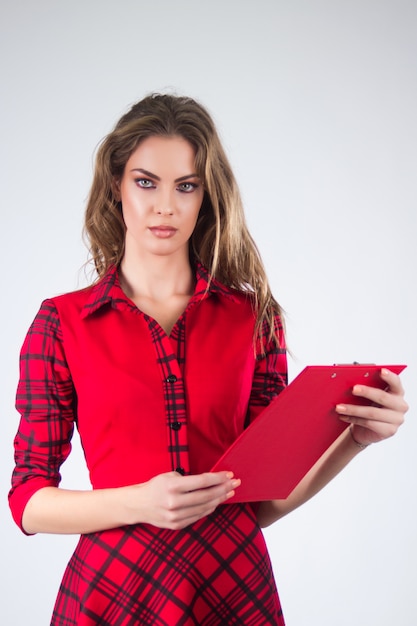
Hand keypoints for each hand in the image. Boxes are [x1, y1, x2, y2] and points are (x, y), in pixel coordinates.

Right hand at [126, 471, 240, 529]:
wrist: (138, 505)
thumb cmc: (155, 487)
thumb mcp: (169, 476)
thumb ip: (189, 480)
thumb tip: (211, 481)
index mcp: (172, 486)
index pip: (202, 482)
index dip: (218, 478)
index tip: (229, 475)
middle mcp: (174, 502)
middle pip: (206, 496)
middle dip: (223, 488)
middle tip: (235, 483)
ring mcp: (176, 516)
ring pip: (205, 508)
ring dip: (219, 499)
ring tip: (229, 493)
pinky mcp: (177, 525)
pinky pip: (198, 516)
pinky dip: (209, 509)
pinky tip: (216, 502)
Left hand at [335, 368, 407, 446]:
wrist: (366, 430)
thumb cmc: (368, 407)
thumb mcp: (368, 396)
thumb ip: (366, 385)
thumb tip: (351, 376)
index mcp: (397, 392)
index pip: (396, 382)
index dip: (389, 377)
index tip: (381, 371)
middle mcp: (400, 405)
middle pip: (382, 397)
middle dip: (366, 392)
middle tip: (353, 389)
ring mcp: (396, 419)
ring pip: (372, 412)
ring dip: (353, 409)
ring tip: (339, 407)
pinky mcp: (389, 431)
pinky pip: (368, 423)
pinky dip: (353, 419)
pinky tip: (343, 416)